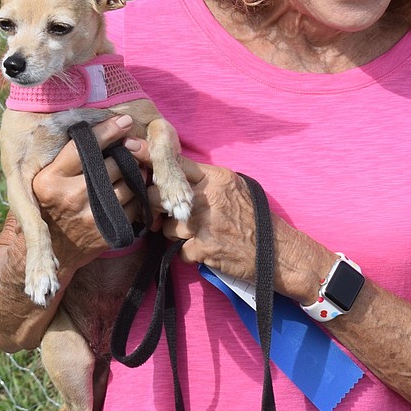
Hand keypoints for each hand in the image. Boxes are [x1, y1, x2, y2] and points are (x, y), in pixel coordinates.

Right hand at [32, 114, 146, 267]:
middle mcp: (70, 197)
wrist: (55, 251)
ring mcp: (91, 216)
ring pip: (128, 183)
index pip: (83, 147)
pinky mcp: (108, 232)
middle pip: (112, 164)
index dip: (107, 131)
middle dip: (124, 155)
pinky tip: (131, 192)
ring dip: (135, 174)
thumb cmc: (52, 206)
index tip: (123, 120)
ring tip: (132, 170)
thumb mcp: (47, 180)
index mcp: (50, 180)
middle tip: (129, 149)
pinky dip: (138, 196)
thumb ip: (68, 158)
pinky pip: (135, 205)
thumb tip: (103, 126)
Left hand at [126, 140, 259, 283]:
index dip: (153, 161)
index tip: (133, 156)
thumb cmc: (254, 217)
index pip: (176, 164)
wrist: (277, 252)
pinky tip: (201, 251)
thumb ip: (206, 179)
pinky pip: (178, 251)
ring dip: (173, 234)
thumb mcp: (235, 187)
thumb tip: (174, 172)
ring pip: (165, 226)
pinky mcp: (204, 248)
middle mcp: (208, 197)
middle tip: (160, 213)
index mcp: (216, 177)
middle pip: (159, 194)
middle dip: (154, 206)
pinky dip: (187, 254)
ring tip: (192, 235)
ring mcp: (205, 223)